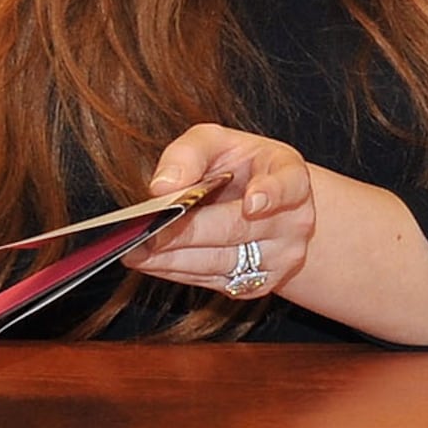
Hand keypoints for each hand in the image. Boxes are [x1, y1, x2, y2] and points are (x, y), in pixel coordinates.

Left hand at [127, 125, 316, 301]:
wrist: (268, 205)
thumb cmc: (240, 167)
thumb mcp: (217, 143)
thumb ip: (189, 153)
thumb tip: (162, 187)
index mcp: (290, 176)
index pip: (287, 185)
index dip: (270, 194)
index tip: (252, 204)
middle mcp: (293, 222)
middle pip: (236, 229)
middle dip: (188, 231)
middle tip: (148, 231)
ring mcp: (279, 258)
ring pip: (219, 261)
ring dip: (172, 257)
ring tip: (134, 248)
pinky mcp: (258, 285)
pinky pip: (212, 281)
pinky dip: (176, 271)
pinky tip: (148, 260)